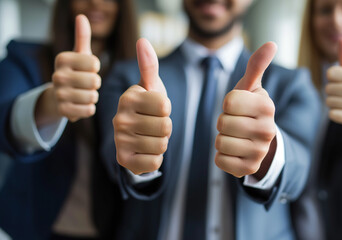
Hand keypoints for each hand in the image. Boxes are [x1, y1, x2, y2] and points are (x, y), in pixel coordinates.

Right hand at [51, 14, 100, 121]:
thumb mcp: (79, 54)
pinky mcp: (63, 111)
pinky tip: (80, 104)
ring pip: (93, 96)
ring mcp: (59, 94)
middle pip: (95, 80)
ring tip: (82, 93)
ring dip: (92, 96)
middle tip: (86, 84)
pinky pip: (89, 110)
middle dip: (95, 83)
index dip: (95, 68)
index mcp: (62, 59)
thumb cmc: (75, 72)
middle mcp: (57, 76)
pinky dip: (89, 108)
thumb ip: (82, 37)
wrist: (57, 97)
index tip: (86, 69)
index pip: (95, 63)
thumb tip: (81, 16)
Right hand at [113, 38, 170, 174]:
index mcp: (127, 98)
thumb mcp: (150, 86)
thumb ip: (149, 65)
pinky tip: (145, 150)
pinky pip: (155, 162)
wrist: (135, 135)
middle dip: (165, 127)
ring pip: (161, 145)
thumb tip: (142, 40)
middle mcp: (119, 119)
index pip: (165, 106)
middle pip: (165, 127)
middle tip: (153, 124)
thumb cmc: (147, 107)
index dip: (166, 109)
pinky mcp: (123, 160)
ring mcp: (119, 140)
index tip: (155, 108)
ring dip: (161, 142)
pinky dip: (156, 157)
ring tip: (150, 135)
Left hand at [215, 42, 277, 178]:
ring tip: (235, 136)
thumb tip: (271, 43)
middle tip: (235, 123)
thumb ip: (256, 66)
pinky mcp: (249, 169)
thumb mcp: (252, 87)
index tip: (238, 107)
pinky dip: (222, 156)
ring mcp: (260, 152)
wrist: (260, 141)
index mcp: (267, 107)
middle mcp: (268, 131)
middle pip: (222, 123)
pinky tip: (234, 151)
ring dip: (222, 139)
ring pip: (219, 143)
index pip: (228, 102)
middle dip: (223, 122)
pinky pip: (219, 161)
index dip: (227, 103)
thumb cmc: (249, 109)